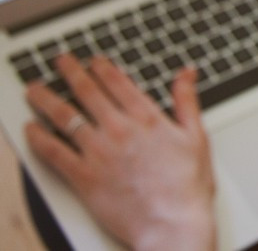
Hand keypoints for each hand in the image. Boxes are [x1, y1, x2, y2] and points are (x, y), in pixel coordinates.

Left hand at [24, 55, 215, 250]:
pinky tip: (32, 129)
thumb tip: (186, 73)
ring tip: (35, 89)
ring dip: (46, 98)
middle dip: (71, 72)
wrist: (172, 224)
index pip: (117, 82)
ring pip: (65, 116)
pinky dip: (39, 138)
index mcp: (147, 117)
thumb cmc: (187, 186)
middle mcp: (119, 129)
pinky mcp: (83, 176)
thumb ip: (187, 100)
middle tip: (61, 62)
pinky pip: (53, 152)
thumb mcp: (197, 136)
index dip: (101, 67)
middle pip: (87, 92)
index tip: (92, 61)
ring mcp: (99, 151)